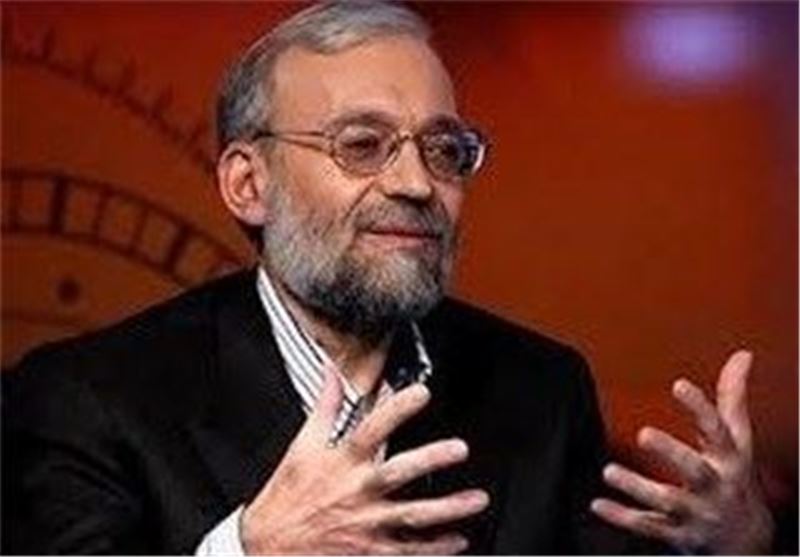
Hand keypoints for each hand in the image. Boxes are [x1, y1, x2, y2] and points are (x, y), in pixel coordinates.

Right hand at [241, 366, 489, 554]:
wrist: (268, 545)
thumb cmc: (288, 494)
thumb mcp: (302, 446)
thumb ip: (324, 406)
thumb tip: (332, 373)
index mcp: (341, 462)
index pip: (371, 428)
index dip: (396, 408)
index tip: (421, 392)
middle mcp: (357, 491)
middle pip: (398, 472)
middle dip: (430, 459)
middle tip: (459, 448)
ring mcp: (366, 524)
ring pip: (413, 516)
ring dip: (448, 508)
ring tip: (477, 499)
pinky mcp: (369, 550)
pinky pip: (408, 550)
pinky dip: (435, 547)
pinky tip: (457, 539)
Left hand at [590, 350, 773, 553]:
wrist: (748, 543)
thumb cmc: (735, 477)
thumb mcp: (739, 440)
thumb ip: (733, 398)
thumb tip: (742, 355)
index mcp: (728, 459)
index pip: (718, 430)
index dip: (700, 408)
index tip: (678, 384)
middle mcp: (714, 486)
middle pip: (695, 470)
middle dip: (672, 453)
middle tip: (643, 433)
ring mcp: (696, 512)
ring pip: (667, 502)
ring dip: (637, 487)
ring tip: (609, 470)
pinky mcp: (677, 533)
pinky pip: (648, 527)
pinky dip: (623, 517)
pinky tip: (598, 504)